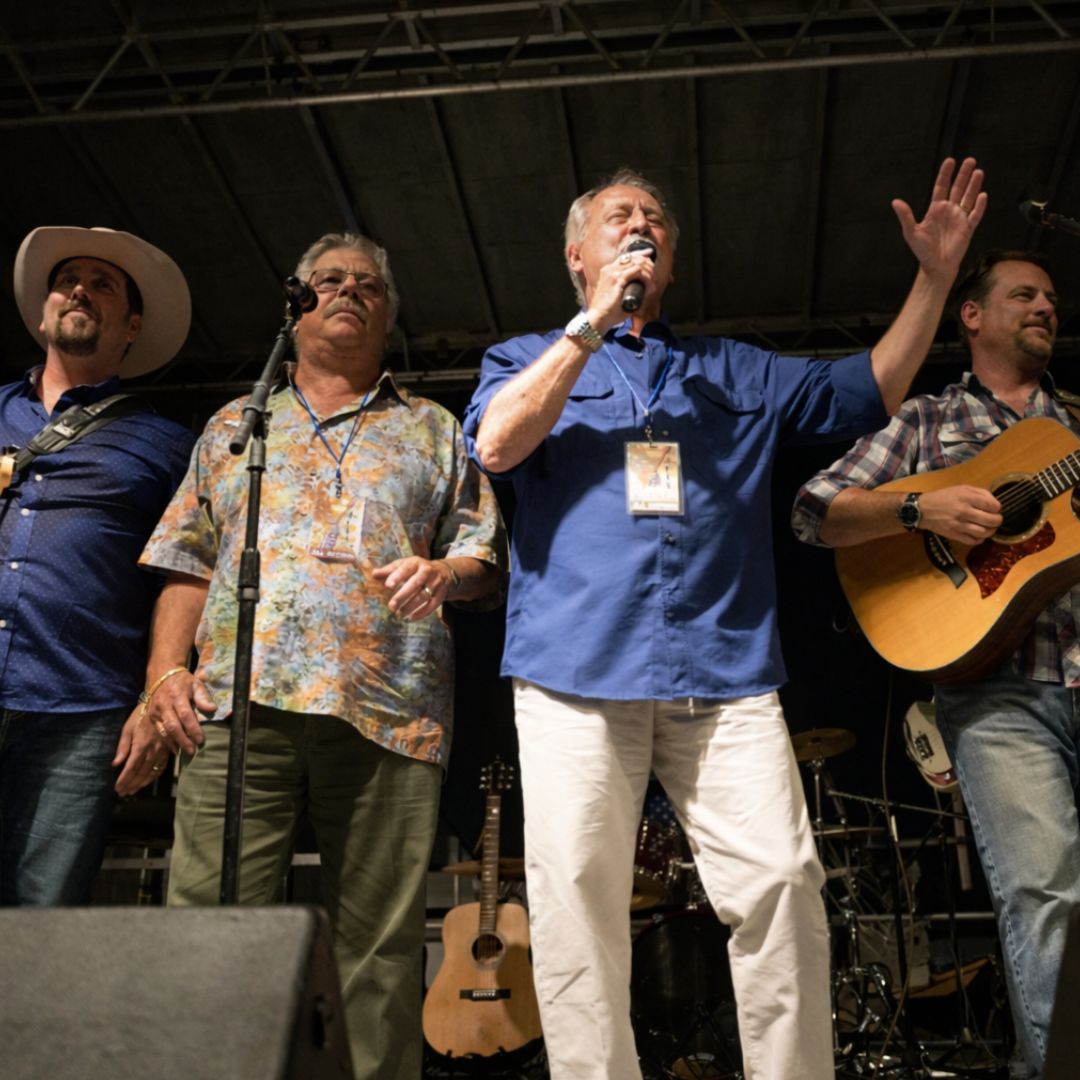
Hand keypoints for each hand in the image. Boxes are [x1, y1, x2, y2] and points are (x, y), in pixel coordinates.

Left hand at [112, 706, 169, 796]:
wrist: (162, 703)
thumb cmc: (141, 714)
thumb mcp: (128, 727)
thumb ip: (122, 746)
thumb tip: (115, 763)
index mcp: (140, 745)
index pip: (131, 767)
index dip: (124, 780)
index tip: (117, 788)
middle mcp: (152, 750)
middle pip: (141, 772)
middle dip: (131, 784)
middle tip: (123, 793)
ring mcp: (162, 751)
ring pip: (152, 771)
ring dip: (142, 783)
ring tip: (133, 791)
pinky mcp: (168, 749)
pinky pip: (162, 767)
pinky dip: (154, 776)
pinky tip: (147, 781)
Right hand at [143, 671, 215, 756]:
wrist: (162, 676)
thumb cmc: (183, 681)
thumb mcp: (196, 684)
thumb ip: (203, 697)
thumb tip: (212, 709)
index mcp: (177, 696)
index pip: (186, 715)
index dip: (193, 729)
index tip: (201, 740)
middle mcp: (164, 705)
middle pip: (173, 726)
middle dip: (183, 740)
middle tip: (193, 751)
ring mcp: (156, 711)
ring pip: (164, 731)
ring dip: (174, 743)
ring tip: (185, 752)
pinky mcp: (151, 717)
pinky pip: (159, 731)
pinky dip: (167, 741)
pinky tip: (175, 748)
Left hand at [372, 556, 453, 620]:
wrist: (443, 571)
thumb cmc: (416, 569)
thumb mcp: (404, 565)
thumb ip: (389, 570)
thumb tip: (374, 574)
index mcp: (415, 563)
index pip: (406, 569)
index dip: (397, 577)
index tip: (388, 586)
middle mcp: (427, 571)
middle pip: (415, 583)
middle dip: (403, 595)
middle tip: (391, 606)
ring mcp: (436, 583)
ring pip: (424, 595)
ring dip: (411, 606)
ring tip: (399, 614)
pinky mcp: (441, 594)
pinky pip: (433, 605)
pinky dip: (422, 613)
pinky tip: (411, 618)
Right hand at [585, 249, 658, 333]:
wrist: (598, 318)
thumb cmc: (608, 312)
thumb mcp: (620, 297)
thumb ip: (631, 291)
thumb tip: (647, 290)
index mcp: (607, 271)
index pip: (626, 257)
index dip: (640, 254)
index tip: (649, 254)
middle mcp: (609, 269)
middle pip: (633, 257)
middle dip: (647, 262)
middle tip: (654, 273)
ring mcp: (612, 272)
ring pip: (637, 263)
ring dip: (648, 271)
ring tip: (652, 282)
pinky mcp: (617, 279)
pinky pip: (637, 272)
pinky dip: (646, 278)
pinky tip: (649, 286)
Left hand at [891, 157, 986, 281]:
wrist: (935, 266)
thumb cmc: (922, 250)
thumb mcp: (911, 232)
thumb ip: (905, 216)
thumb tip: (895, 202)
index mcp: (935, 209)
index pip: (941, 187)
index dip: (945, 174)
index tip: (950, 160)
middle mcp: (949, 210)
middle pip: (957, 188)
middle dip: (963, 174)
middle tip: (970, 160)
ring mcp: (960, 218)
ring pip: (968, 197)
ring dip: (973, 185)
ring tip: (978, 172)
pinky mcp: (968, 228)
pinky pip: (975, 214)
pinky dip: (979, 206)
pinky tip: (982, 195)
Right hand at [919, 485, 1001, 544]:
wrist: (923, 510)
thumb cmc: (943, 497)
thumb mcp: (962, 488)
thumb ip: (980, 492)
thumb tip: (994, 503)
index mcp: (967, 497)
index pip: (993, 505)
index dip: (998, 507)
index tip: (995, 508)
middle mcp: (964, 511)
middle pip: (991, 520)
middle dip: (998, 520)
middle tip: (995, 519)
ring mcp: (959, 525)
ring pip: (984, 532)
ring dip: (991, 531)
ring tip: (989, 527)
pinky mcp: (954, 535)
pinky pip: (973, 541)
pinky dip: (980, 539)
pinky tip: (979, 534)